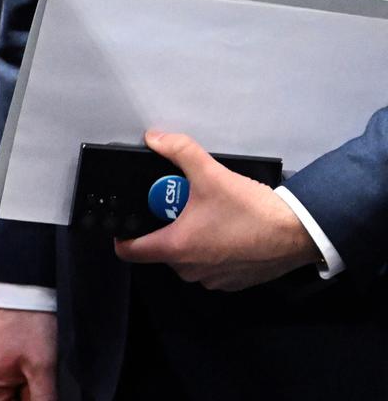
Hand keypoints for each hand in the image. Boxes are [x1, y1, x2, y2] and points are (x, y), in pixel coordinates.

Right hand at [0, 307, 55, 399]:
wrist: (22, 295)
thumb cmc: (29, 326)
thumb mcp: (43, 370)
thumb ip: (43, 400)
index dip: (31, 399)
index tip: (38, 384)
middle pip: (8, 399)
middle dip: (27, 391)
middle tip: (36, 371)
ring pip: (7, 389)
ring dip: (23, 383)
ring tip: (31, 362)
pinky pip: (2, 376)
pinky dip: (17, 373)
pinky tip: (25, 358)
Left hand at [113, 130, 319, 289]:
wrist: (298, 233)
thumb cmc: (253, 211)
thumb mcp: (211, 174)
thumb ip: (179, 151)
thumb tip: (156, 138)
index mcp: (177, 247)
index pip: (130, 251)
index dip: (122, 236)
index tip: (126, 223)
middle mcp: (191, 269)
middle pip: (160, 250)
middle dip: (165, 227)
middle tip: (178, 207)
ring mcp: (213, 279)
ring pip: (186, 259)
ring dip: (190, 240)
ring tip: (204, 216)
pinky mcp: (233, 282)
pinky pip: (210, 267)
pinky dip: (212, 252)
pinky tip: (225, 232)